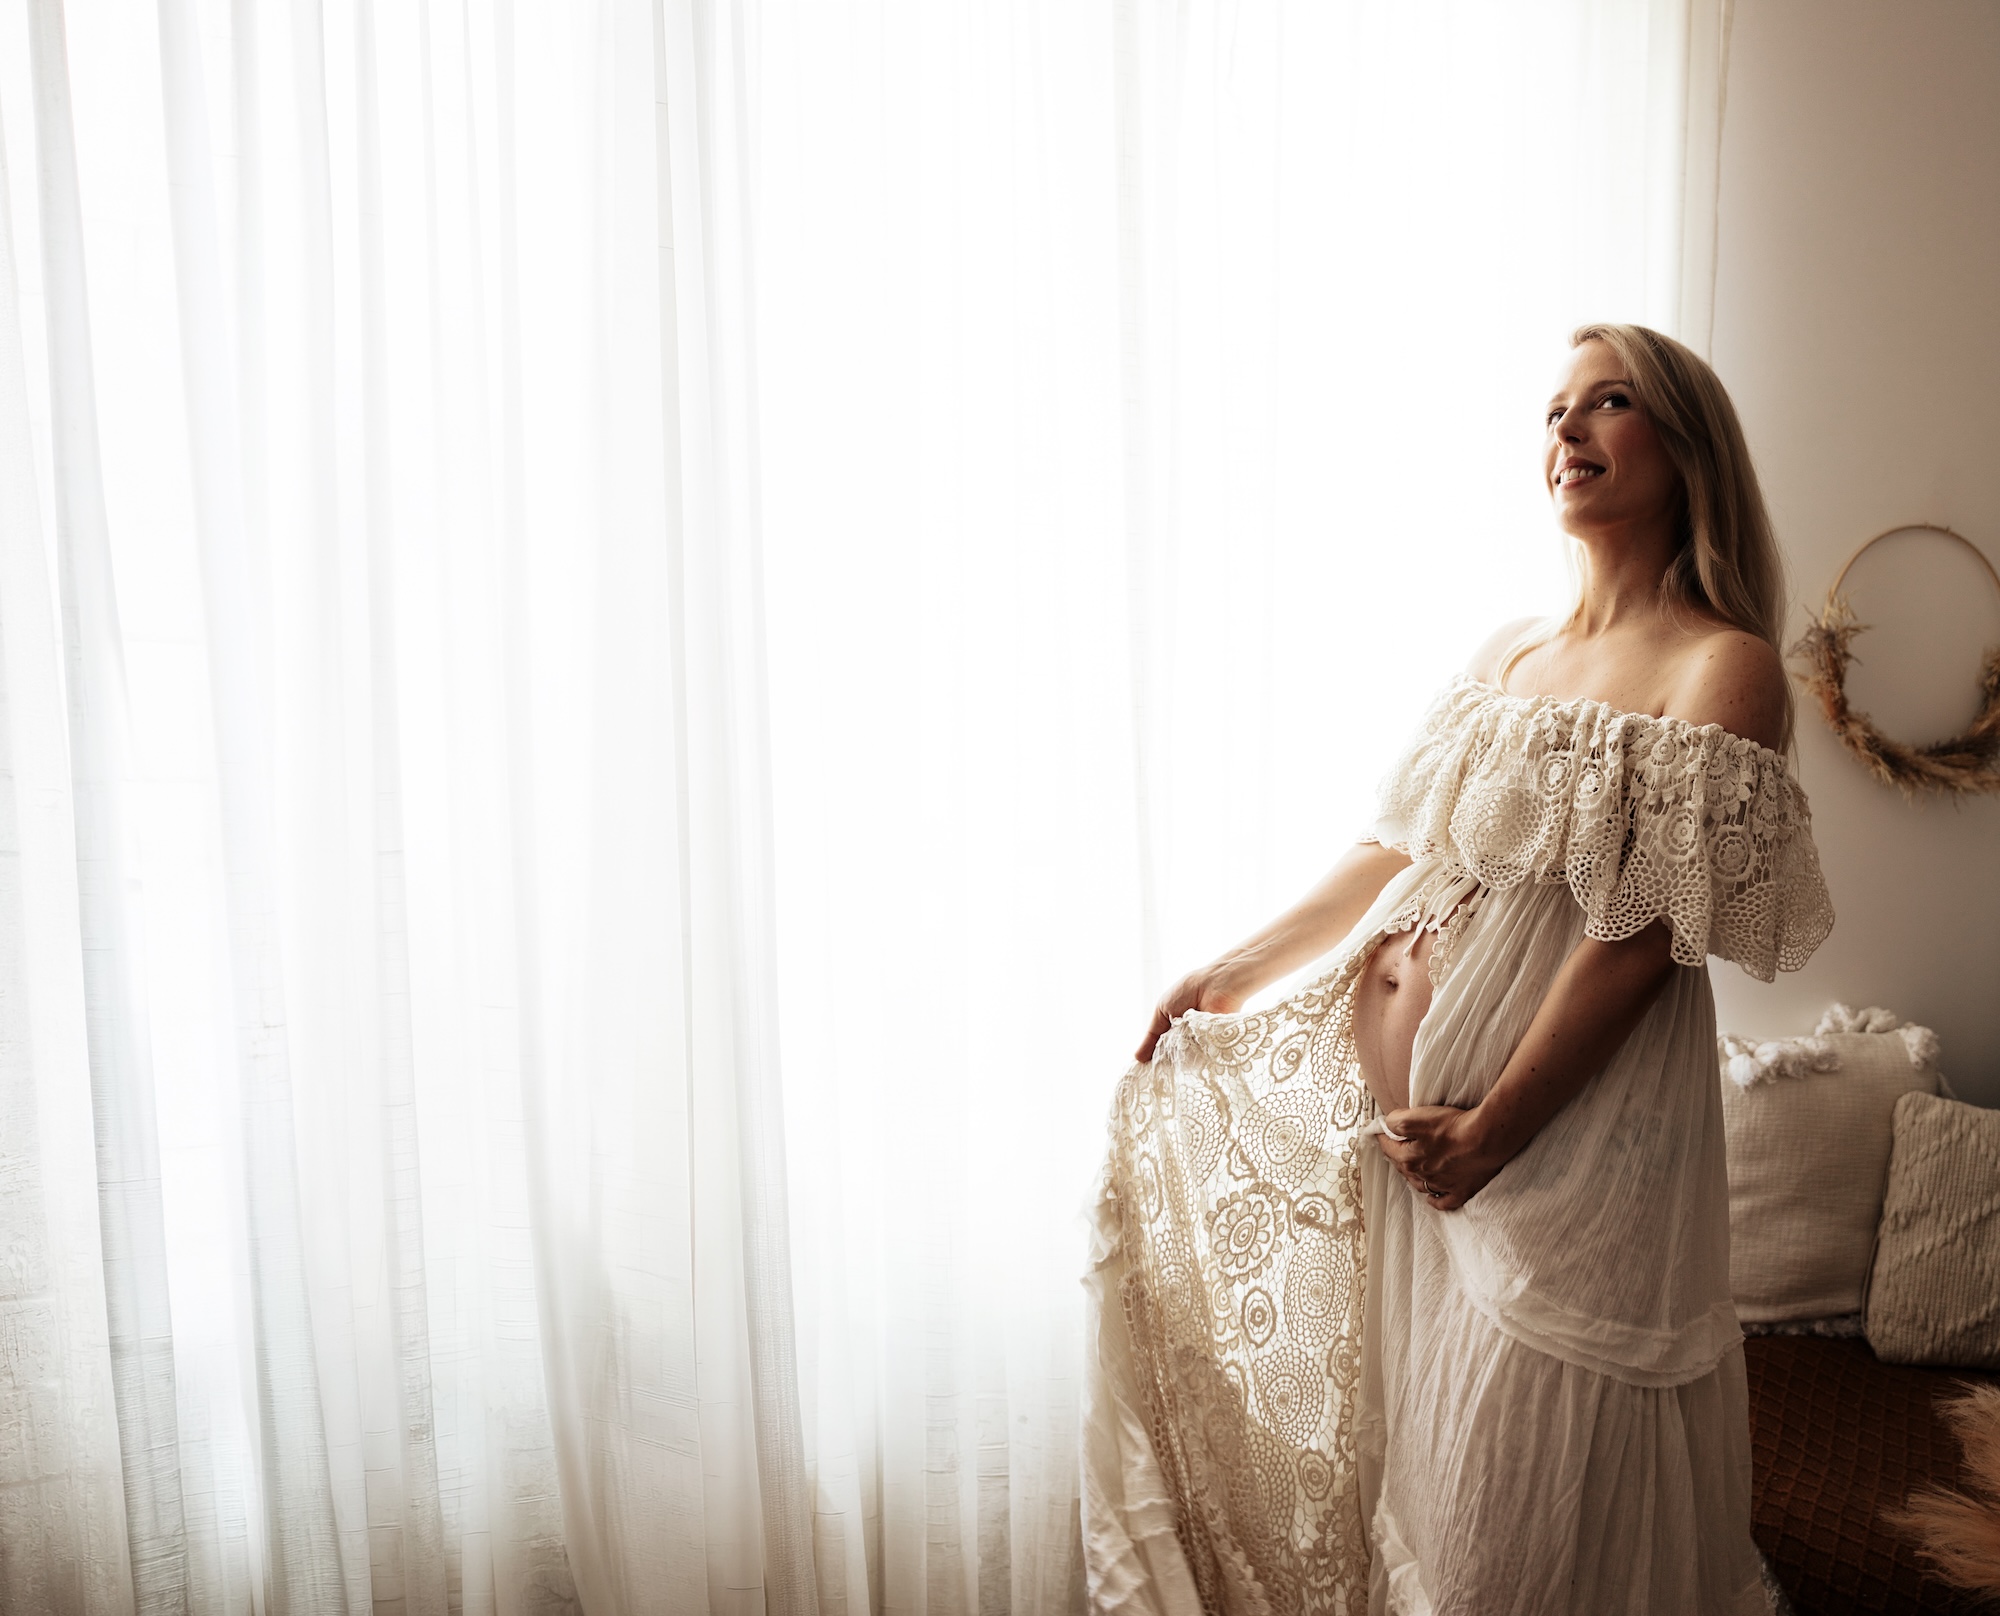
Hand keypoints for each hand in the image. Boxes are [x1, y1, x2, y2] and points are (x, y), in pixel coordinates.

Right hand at [1136, 963, 1248, 1061]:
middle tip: (1161, 1058)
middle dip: (1165, 1059)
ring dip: (1179, 1054)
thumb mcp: (1162, 1011)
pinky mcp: (1213, 1048)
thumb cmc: (1187, 993)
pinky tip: (1191, 1047)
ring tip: (1179, 1043)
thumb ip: (1151, 1036)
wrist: (1215, 986)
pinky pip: (1199, 1059)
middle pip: (1171, 1060)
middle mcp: (1185, 1041)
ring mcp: (1199, 1046)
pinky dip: (1194, 1054)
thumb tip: (1137, 1058)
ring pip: (1183, 1061)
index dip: (1153, 1060)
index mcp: (1171, 1032)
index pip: (1160, 1052)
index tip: (1146, 1070)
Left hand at [1372, 1104, 1507, 1210]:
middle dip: (1398, 1154)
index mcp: (1409, 1160)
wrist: (1486, 1140)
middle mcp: (1423, 1176)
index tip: (1379, 1131)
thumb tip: (1386, 1125)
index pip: (1388, 1148)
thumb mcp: (1415, 1118)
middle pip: (1404, 1166)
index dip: (1383, 1137)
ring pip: (1421, 1184)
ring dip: (1414, 1176)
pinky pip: (1443, 1202)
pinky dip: (1436, 1200)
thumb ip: (1395, 1122)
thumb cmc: (1452, 1127)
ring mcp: (1442, 1186)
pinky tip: (1432, 1198)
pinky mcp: (1461, 1191)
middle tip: (1397, 1145)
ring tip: (1412, 1167)